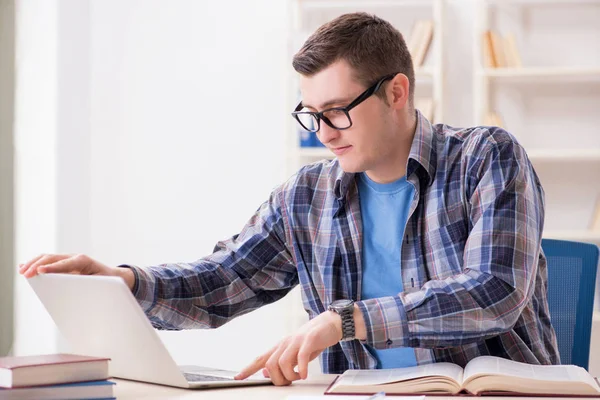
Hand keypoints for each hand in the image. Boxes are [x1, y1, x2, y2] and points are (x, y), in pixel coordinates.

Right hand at [18, 253, 134, 289]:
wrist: (113, 276)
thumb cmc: (107, 281)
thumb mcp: (101, 284)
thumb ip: (89, 285)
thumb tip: (76, 292)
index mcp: (84, 261)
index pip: (66, 263)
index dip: (53, 267)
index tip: (41, 271)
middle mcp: (75, 258)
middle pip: (53, 258)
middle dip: (38, 265)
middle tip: (26, 274)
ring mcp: (68, 259)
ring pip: (48, 258)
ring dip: (33, 263)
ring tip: (22, 271)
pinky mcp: (64, 263)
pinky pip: (48, 261)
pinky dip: (36, 263)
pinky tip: (24, 267)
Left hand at [234, 310, 342, 385]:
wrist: (329, 324)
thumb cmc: (312, 341)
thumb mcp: (295, 353)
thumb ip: (281, 362)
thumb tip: (264, 372)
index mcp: (280, 347)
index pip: (260, 358)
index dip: (248, 369)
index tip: (238, 378)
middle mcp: (285, 343)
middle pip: (270, 364)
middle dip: (278, 379)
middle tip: (289, 382)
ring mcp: (296, 341)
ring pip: (282, 362)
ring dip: (290, 376)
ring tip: (299, 377)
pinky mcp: (309, 340)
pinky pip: (301, 357)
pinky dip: (301, 369)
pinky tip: (304, 374)